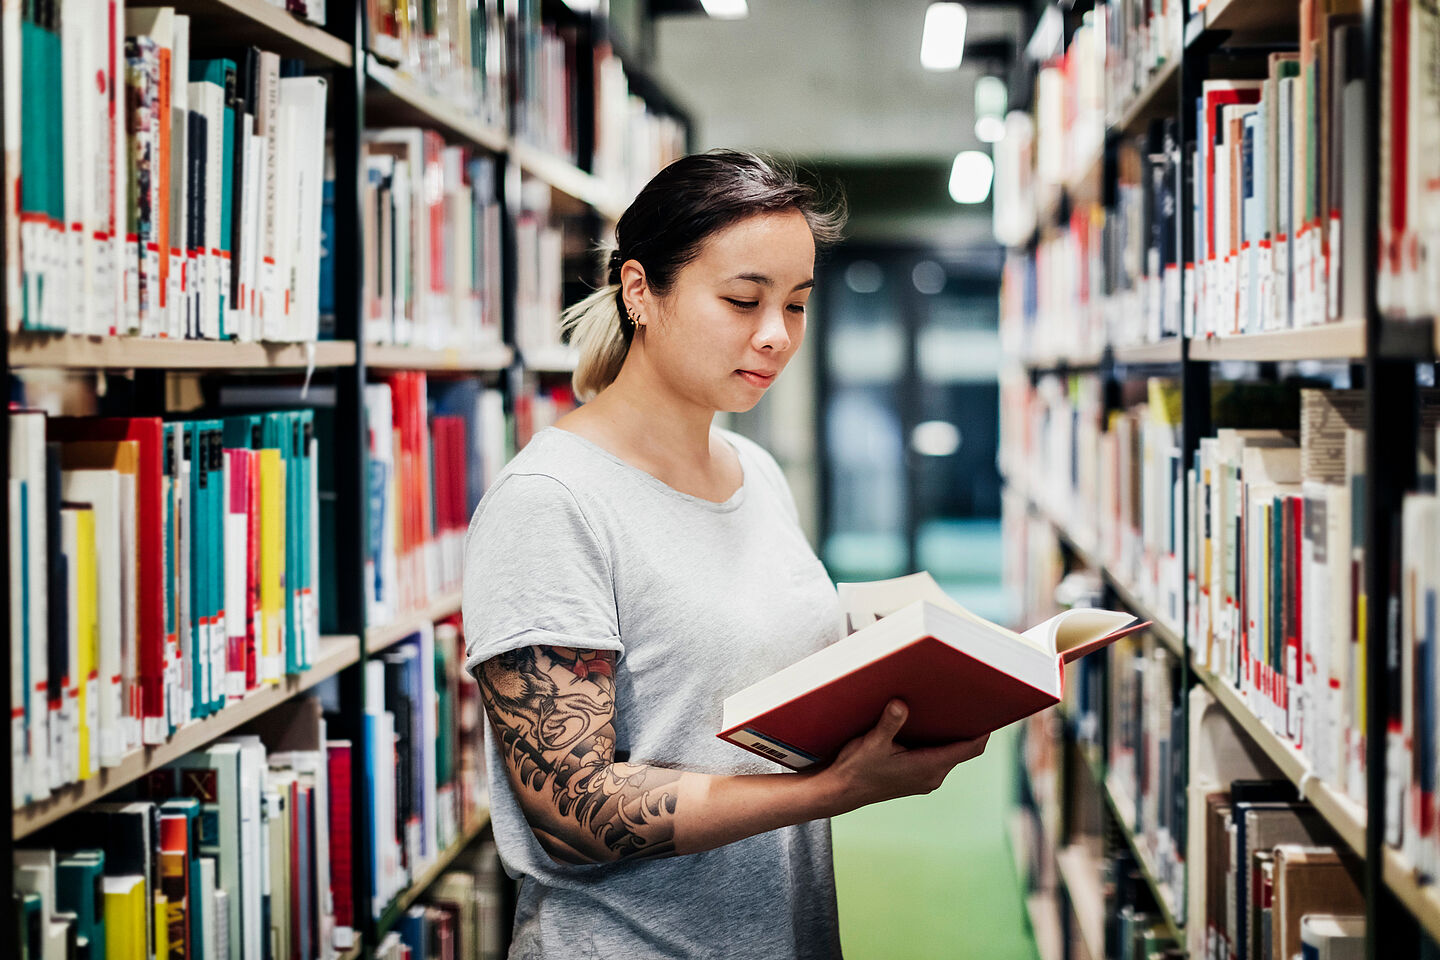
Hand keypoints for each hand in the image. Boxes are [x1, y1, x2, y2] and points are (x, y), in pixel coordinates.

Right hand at [821, 699, 989, 810]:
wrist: (840, 792)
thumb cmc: (856, 769)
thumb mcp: (872, 743)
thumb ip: (889, 723)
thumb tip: (901, 704)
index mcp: (929, 768)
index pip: (970, 748)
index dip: (984, 730)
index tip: (992, 709)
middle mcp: (933, 776)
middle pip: (963, 749)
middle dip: (967, 726)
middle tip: (969, 699)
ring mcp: (925, 779)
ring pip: (950, 754)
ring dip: (951, 734)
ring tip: (949, 708)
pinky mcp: (916, 778)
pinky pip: (938, 758)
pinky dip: (939, 742)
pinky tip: (927, 725)